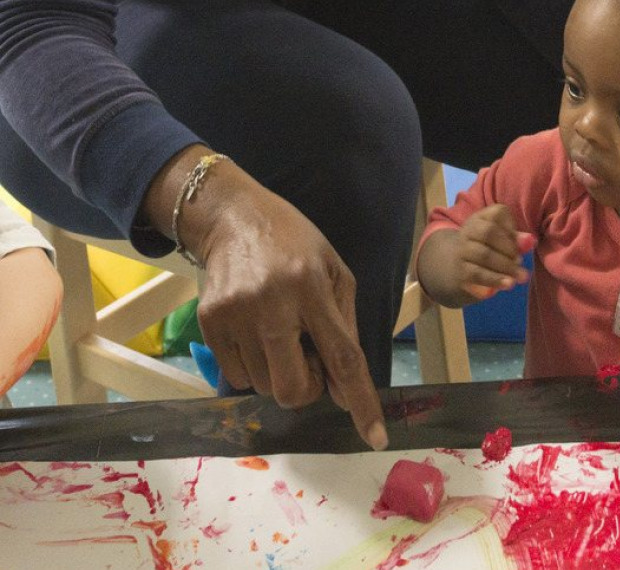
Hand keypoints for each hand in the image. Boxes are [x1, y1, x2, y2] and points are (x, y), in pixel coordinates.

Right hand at [139, 146, 386, 450]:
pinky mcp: (208, 324)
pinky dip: (254, 366)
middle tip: (308, 358)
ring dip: (280, 374)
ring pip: (264, 388)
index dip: (360, 400)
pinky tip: (256, 331)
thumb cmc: (296, 245)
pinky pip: (237, 376)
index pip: (342, 357)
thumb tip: (344, 390)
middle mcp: (271, 304)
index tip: (375, 437)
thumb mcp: (335, 272)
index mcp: (311, 288)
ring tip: (281, 334)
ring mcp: (234, 316)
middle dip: (307, 388)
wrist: (233, 217)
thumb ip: (344, 329)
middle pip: (293, 388)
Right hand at [453, 204, 534, 298]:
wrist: (458, 265)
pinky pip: (477, 274)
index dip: (511, 227)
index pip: (497, 213)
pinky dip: (495, 279)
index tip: (520, 242)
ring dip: (506, 266)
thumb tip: (530, 241)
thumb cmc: (489, 247)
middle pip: (488, 233)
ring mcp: (462, 250)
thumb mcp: (502, 239)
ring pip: (483, 255)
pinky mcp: (461, 271)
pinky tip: (508, 284)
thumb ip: (516, 239)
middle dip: (509, 248)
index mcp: (481, 217)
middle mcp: (469, 230)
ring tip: (521, 276)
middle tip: (521, 261)